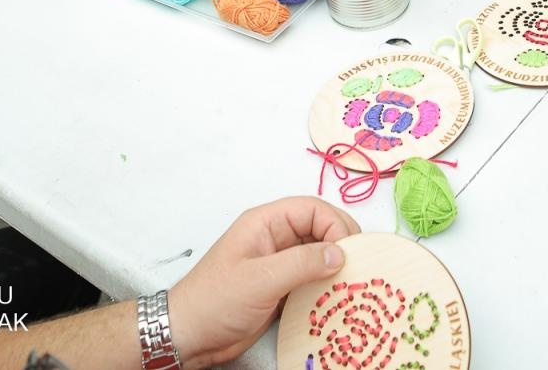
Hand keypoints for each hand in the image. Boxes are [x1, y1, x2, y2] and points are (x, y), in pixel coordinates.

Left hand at [169, 197, 358, 367]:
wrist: (189, 337)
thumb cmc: (213, 302)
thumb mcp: (259, 280)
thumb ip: (301, 264)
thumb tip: (339, 253)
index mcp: (265, 224)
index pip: (311, 209)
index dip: (335, 224)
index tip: (348, 251)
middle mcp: (274, 239)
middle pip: (319, 230)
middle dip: (341, 244)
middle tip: (358, 266)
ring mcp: (278, 265)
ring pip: (318, 256)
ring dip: (336, 268)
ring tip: (352, 284)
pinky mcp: (281, 289)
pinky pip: (311, 280)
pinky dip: (326, 287)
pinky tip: (336, 299)